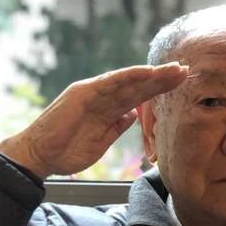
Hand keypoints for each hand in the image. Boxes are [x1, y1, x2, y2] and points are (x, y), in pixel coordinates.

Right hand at [0, 63, 188, 178]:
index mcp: (107, 109)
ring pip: (128, 81)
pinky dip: (129, 77)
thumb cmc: (66, 151)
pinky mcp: (82, 93)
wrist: (40, 156)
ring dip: (151, 75)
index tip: (180, 85)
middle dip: (162, 79)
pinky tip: (147, 73)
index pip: (138, 97)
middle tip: (185, 70)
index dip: (159, 90)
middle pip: (137, 86)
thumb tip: (133, 115)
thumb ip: (116, 127)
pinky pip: (109, 83)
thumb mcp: (101, 142)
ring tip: (174, 69)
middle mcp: (102, 97)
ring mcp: (92, 93)